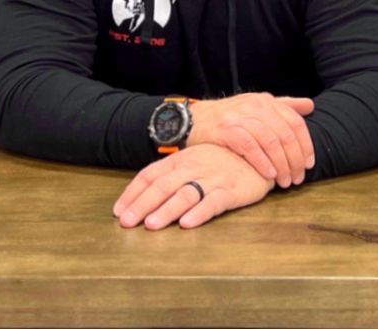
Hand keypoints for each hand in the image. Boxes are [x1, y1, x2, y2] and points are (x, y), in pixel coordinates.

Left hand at [113, 143, 272, 229]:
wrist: (260, 153)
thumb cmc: (222, 160)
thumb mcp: (194, 160)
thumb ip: (171, 174)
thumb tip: (143, 194)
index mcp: (180, 160)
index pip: (150, 175)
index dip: (133, 193)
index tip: (118, 211)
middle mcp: (193, 167)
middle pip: (163, 186)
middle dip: (142, 205)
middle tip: (127, 222)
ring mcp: (212, 178)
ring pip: (185, 194)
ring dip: (167, 210)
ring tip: (152, 225)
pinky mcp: (232, 190)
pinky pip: (213, 202)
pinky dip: (199, 213)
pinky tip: (187, 223)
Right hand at [188, 93, 314, 187]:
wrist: (193, 121)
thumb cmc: (229, 118)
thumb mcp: (256, 106)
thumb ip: (284, 105)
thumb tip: (310, 106)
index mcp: (266, 101)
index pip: (295, 122)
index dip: (306, 144)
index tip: (309, 163)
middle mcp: (255, 106)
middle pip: (285, 134)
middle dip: (296, 159)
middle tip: (298, 178)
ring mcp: (240, 117)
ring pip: (271, 141)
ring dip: (282, 164)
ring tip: (285, 181)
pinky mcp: (226, 130)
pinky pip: (250, 147)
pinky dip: (262, 161)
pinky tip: (269, 174)